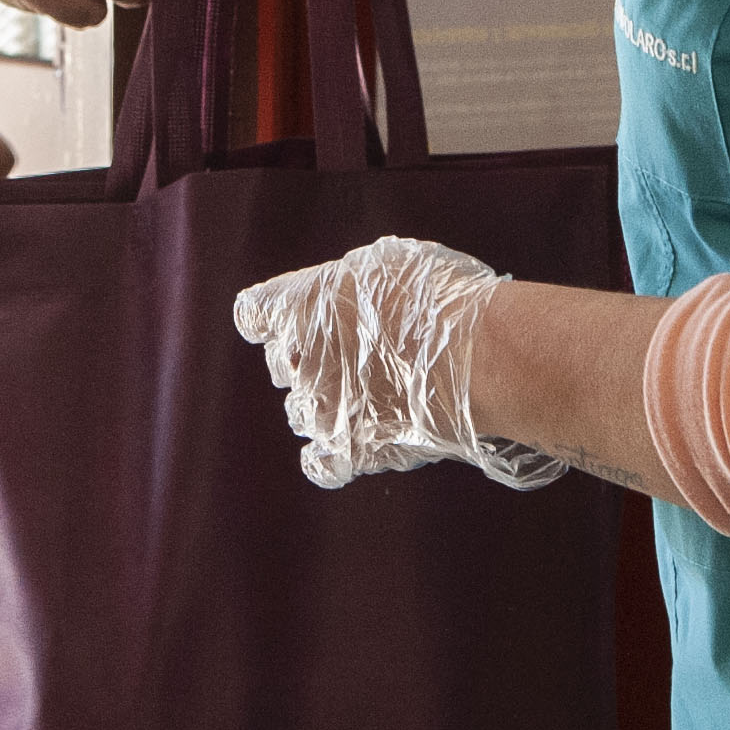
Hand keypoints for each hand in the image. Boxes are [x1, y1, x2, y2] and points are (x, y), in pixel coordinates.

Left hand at [231, 236, 563, 491]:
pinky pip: (320, 464)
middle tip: (350, 356)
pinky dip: (331, 457)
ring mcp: (322, 411)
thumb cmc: (438, 301)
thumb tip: (353, 296)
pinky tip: (355, 445)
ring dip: (326, 405)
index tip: (289, 319)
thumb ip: (353, 285)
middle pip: (283, 364)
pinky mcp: (349, 452)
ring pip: (300, 413)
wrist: (474, 359)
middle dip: (306, 360)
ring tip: (369, 398)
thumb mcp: (390, 265)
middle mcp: (301, 361)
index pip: (255, 314)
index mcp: (301, 307)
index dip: (272, 317)